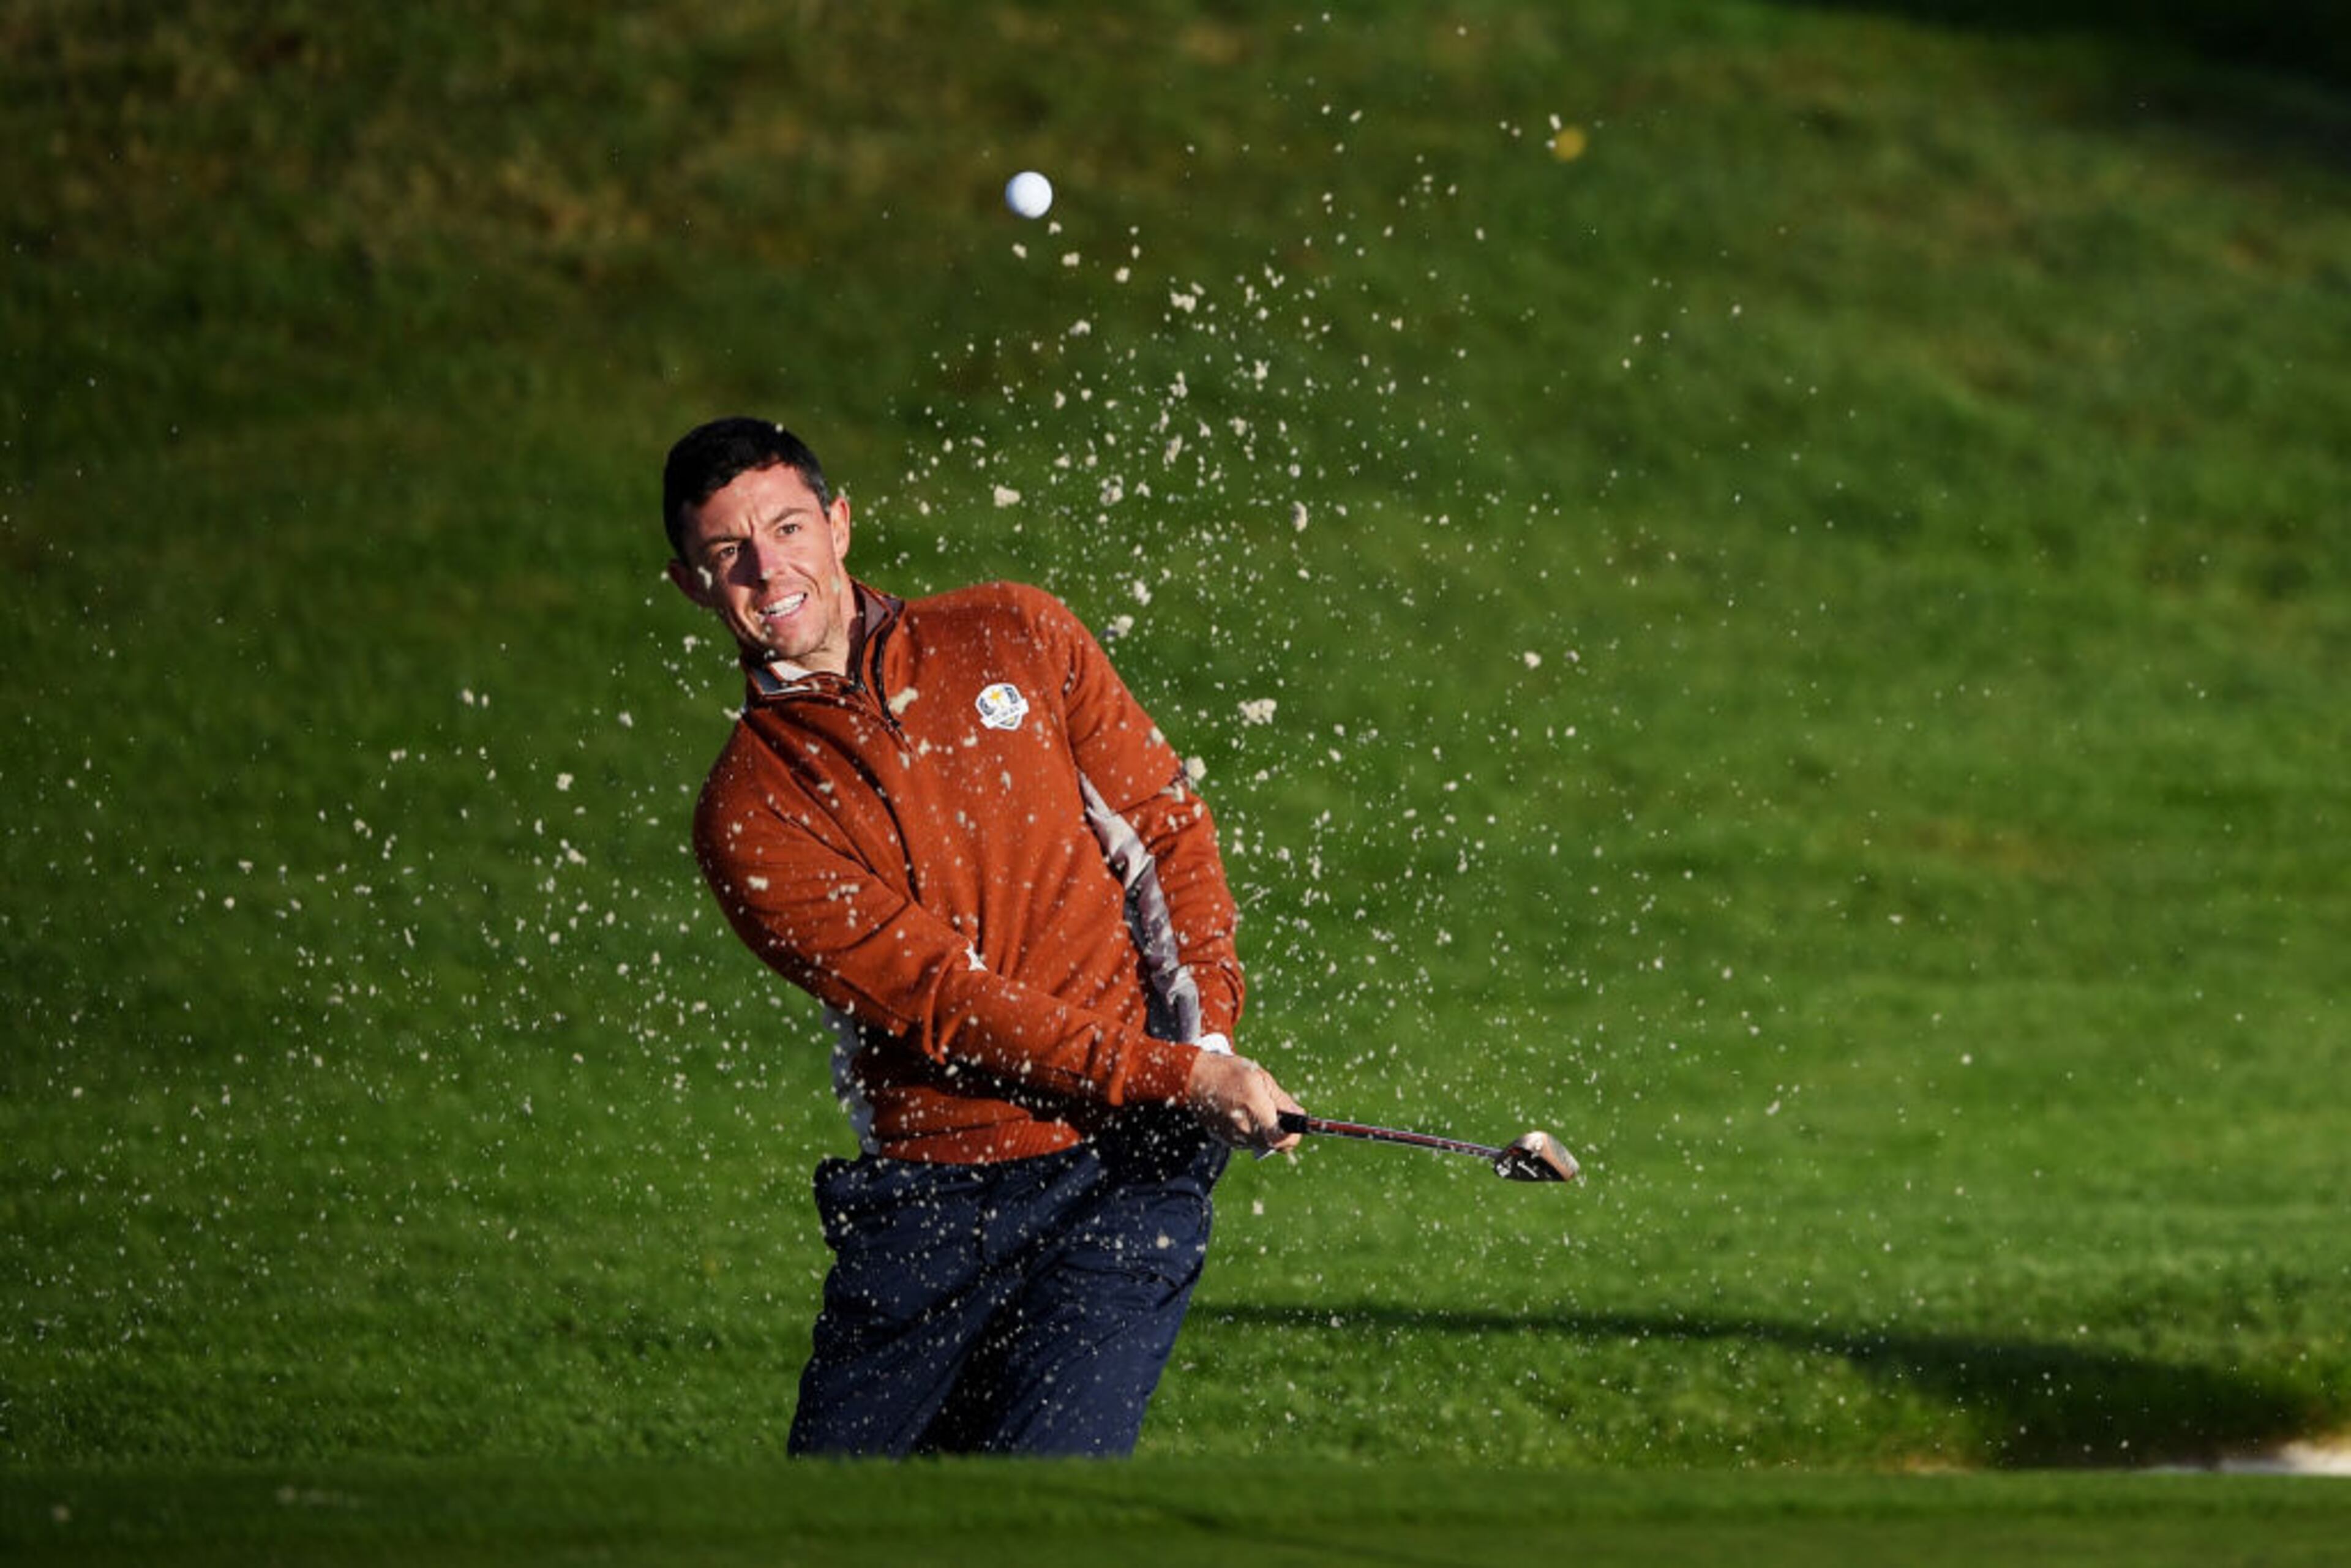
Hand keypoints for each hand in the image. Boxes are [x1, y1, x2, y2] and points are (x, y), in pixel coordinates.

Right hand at [1181, 1050, 1303, 1154]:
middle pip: (1274, 1143)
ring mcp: (1233, 1138)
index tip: (1296, 1124)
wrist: (1194, 1080)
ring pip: (1261, 1142)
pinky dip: (1251, 1130)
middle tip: (1273, 1110)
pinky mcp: (1225, 1141)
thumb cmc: (1229, 1073)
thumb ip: (1281, 1100)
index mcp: (1255, 1108)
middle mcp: (1244, 1128)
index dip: (1293, 1135)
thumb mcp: (1260, 1078)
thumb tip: (1300, 1115)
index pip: (1283, 1139)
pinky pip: (1247, 1141)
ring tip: (1253, 1107)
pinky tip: (1241, 1112)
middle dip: (1280, 1129)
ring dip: (1264, 1130)